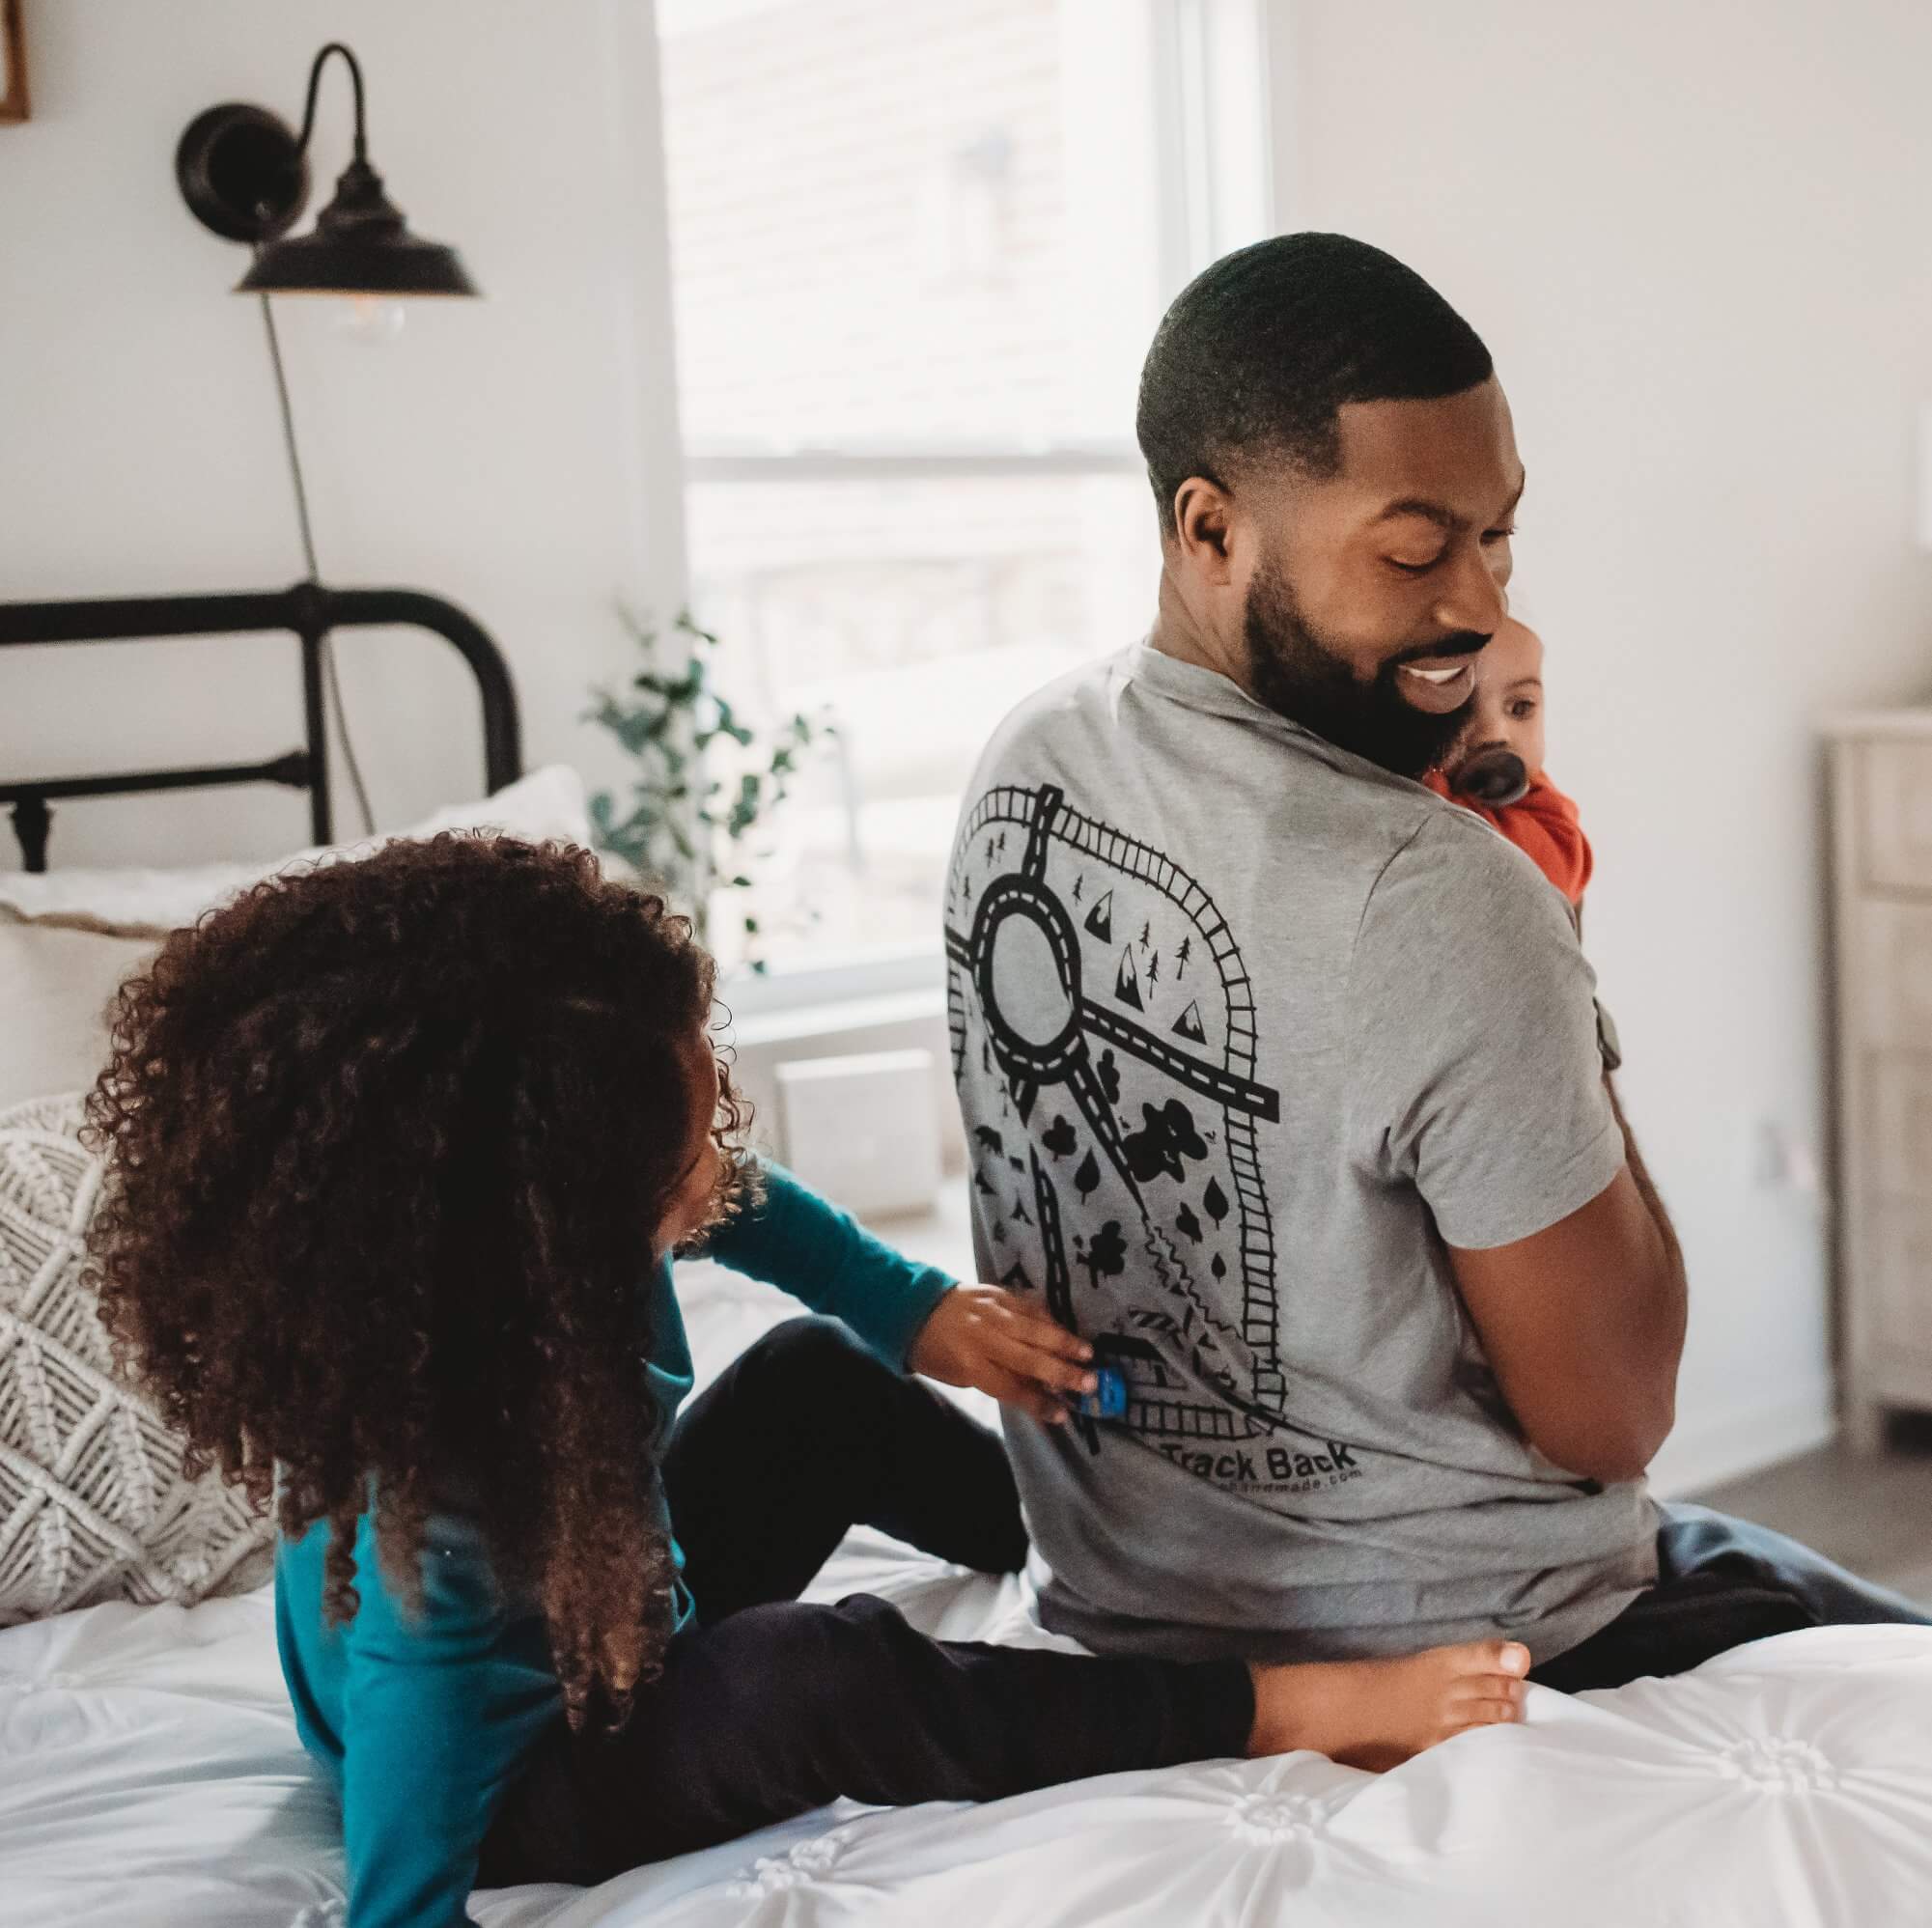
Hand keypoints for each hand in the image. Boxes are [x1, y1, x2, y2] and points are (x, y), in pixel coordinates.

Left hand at [908, 1286, 1096, 1424]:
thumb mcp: (959, 1376)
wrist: (911, 1306)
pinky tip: (1062, 1326)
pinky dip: (1046, 1316)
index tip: (1063, 1414)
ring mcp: (991, 1310)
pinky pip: (1027, 1304)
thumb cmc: (934, 1351)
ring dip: (1062, 1341)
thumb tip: (1037, 1388)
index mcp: (968, 1363)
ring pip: (1033, 1327)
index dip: (1038, 1402)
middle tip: (1090, 1382)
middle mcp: (982, 1336)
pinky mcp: (995, 1291)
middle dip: (1061, 1372)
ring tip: (1087, 1352)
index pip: (1011, 1387)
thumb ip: (997, 1380)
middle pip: (1028, 1357)